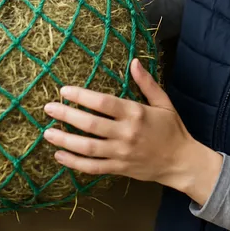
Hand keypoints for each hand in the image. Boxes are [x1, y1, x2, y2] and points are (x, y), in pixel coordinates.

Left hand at [42, 59, 222, 204]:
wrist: (181, 162)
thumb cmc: (172, 129)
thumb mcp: (163, 102)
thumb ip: (147, 83)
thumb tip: (134, 61)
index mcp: (136, 113)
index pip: (103, 103)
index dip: (82, 96)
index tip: (64, 91)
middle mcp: (126, 133)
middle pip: (90, 124)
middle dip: (67, 115)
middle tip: (48, 108)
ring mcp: (121, 153)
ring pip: (87, 148)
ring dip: (65, 140)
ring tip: (47, 133)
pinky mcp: (118, 168)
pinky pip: (92, 167)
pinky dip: (74, 163)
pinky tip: (59, 156)